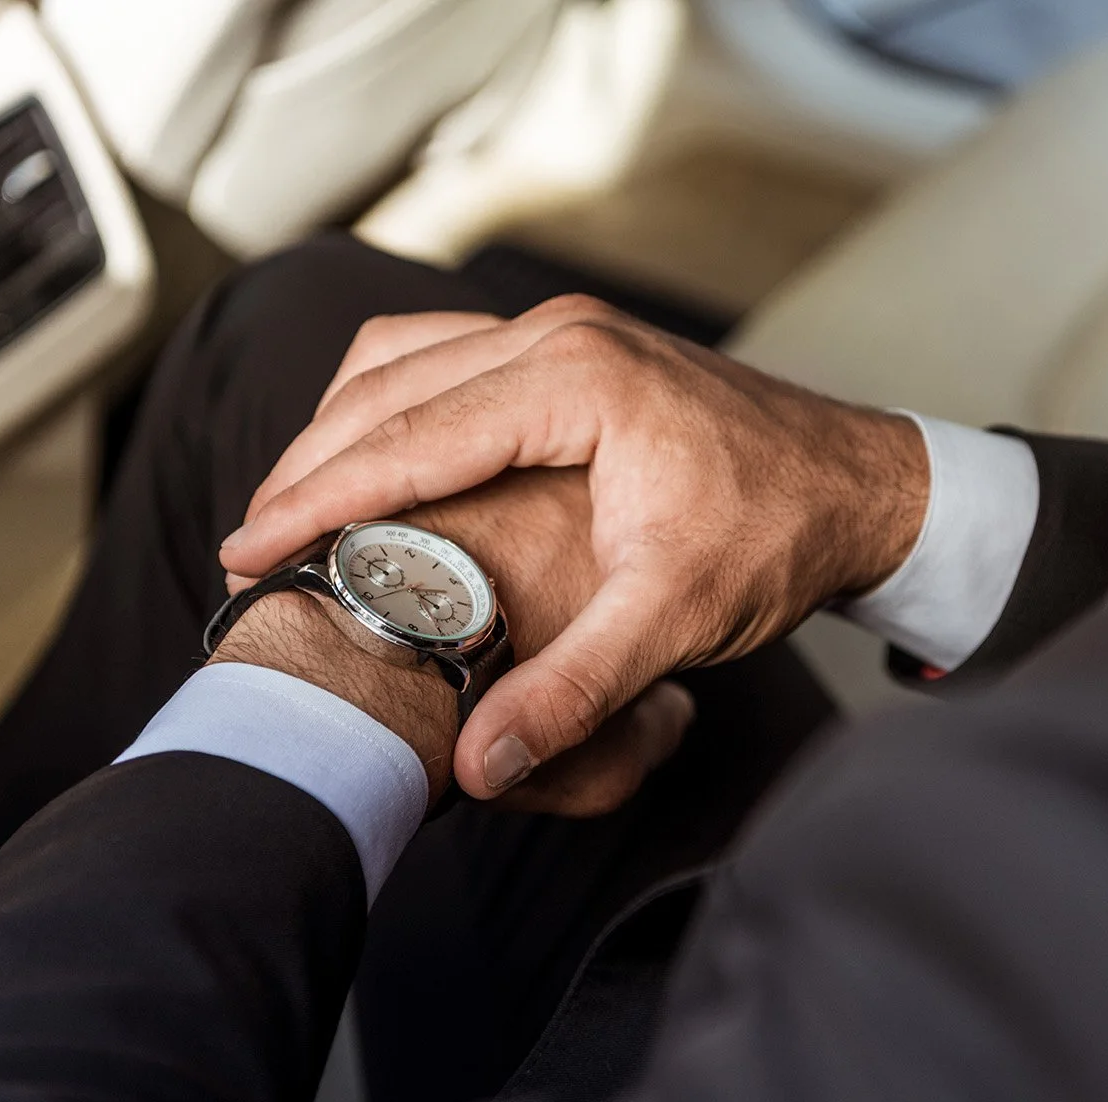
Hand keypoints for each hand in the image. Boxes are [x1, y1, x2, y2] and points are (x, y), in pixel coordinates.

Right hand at [221, 296, 927, 799]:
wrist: (862, 484)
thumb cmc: (781, 536)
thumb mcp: (680, 617)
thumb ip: (577, 689)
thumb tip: (481, 764)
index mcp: (576, 378)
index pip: (409, 436)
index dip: (317, 499)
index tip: (246, 553)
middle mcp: (559, 334)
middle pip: (388, 387)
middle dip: (307, 466)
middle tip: (246, 548)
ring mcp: (564, 332)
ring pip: (405, 360)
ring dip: (339, 430)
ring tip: (287, 513)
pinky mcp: (571, 350)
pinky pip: (444, 358)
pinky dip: (388, 408)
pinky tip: (369, 467)